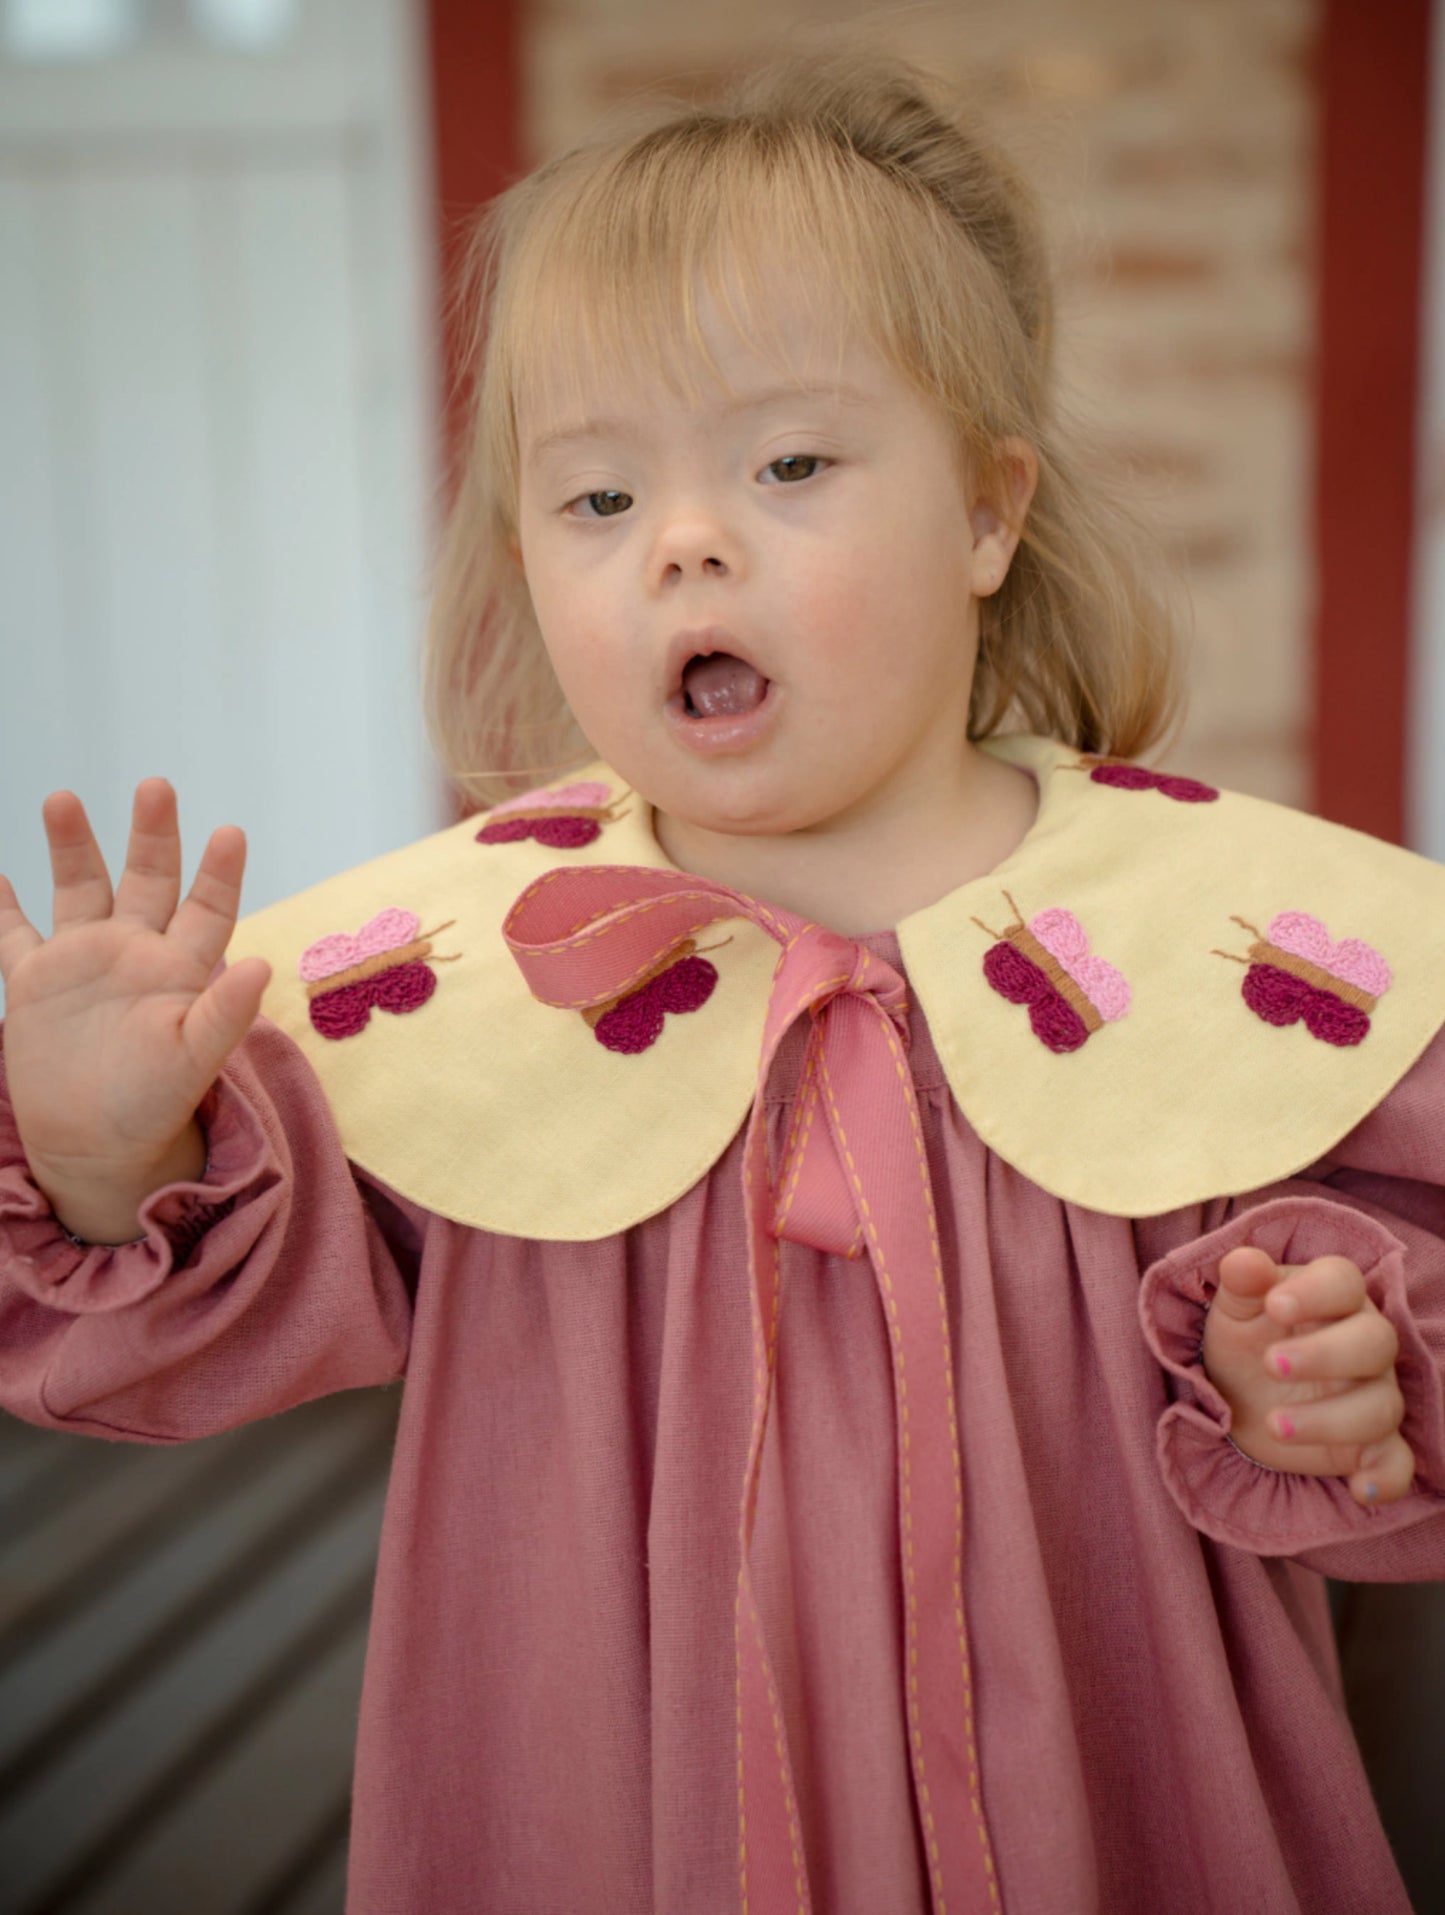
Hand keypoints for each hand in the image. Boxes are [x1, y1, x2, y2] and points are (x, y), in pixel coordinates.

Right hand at [0, 780, 270, 1229]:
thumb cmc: (156, 1108)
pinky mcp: (36, 981)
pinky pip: (15, 934)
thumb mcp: (195, 1062)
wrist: (97, 1146)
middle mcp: (137, 953)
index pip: (208, 908)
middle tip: (156, 787)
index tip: (230, 832)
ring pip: (80, 888)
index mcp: (182, 970)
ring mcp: (85, 961)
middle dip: (151, 834)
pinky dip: (2, 905)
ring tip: (63, 799)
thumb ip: (226, 1014)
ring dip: (73, 845)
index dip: (220, 872)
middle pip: (148, 879)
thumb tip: (262, 965)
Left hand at [1202, 1246, 1412, 1505]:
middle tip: (1271, 1364)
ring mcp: (1373, 1395)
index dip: (1315, 1291)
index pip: (1344, 1281)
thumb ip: (1241, 1283)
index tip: (1273, 1306)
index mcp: (1333, 1298)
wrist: (1237, 1395)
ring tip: (1272, 1424)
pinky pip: (1396, 1463)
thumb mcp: (1233, 1310)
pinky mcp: (1370, 1447)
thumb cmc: (1244, 1339)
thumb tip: (1242, 1262)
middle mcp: (1365, 1344)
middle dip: (1326, 1355)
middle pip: (1375, 1342)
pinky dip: (1385, 1479)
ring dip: (1329, 1419)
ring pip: (1381, 1406)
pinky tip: (1357, 1489)